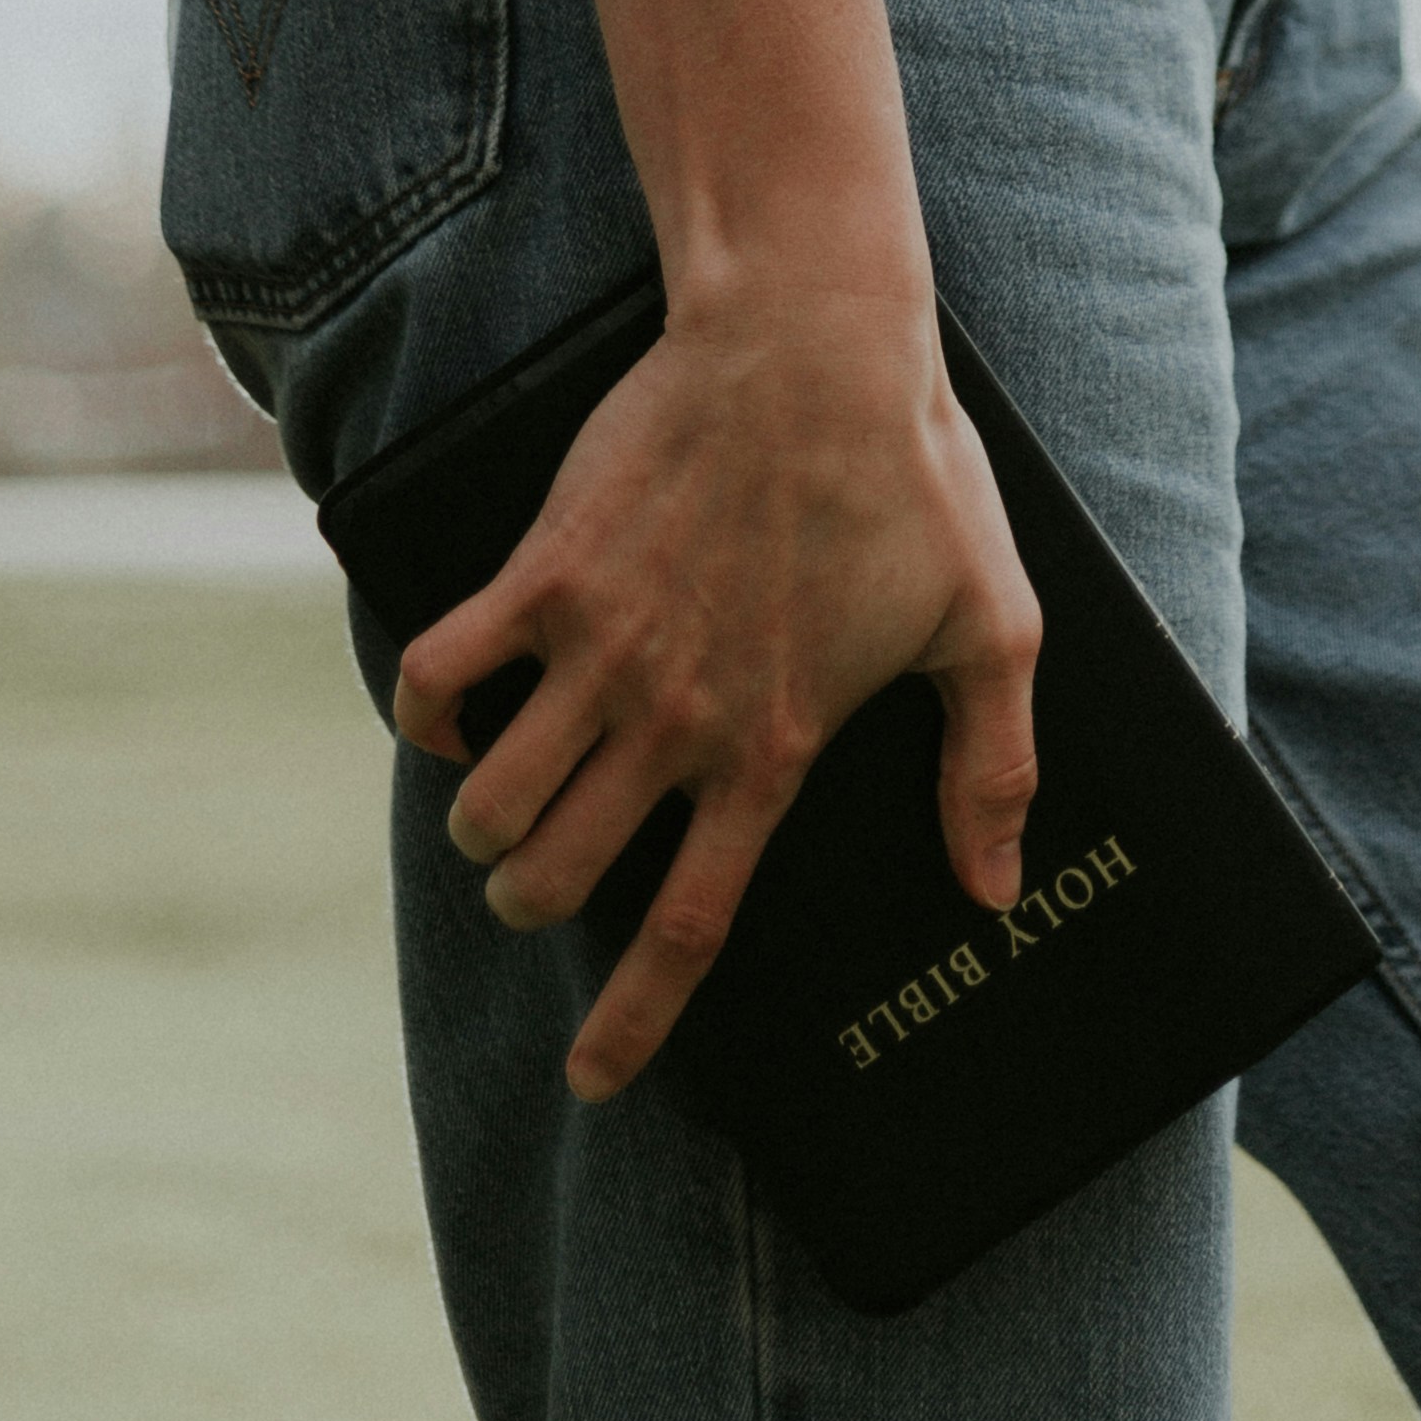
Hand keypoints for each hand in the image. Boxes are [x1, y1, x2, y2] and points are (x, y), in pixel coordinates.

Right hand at [389, 272, 1040, 1103]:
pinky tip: (452, 709)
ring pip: (492, 801)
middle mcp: (676, 720)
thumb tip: (989, 888)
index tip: (591, 1079)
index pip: (687, 930)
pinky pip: (440, 671)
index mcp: (775, 750)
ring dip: (483, 825)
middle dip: (532, 905)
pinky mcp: (549, 569)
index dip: (631, 1025)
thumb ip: (990, 767)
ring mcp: (602, 648)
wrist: (815, 342)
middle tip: (540, 881)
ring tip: (499, 803)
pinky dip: (429, 710)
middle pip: (557, 879)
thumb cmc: (913, 474)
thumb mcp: (991, 627)